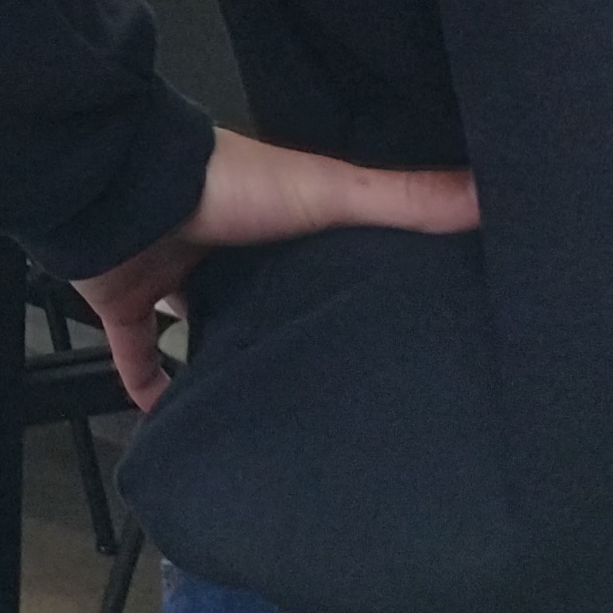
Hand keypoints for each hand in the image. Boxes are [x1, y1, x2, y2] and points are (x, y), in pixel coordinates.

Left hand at [74, 132, 479, 410]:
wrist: (119, 191)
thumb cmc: (225, 185)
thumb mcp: (328, 190)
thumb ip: (403, 199)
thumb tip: (492, 194)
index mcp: (268, 216)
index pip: (312, 251)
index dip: (341, 278)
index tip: (382, 318)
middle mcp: (218, 246)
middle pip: (255, 292)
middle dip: (279, 326)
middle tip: (325, 380)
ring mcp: (169, 273)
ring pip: (199, 323)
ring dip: (219, 356)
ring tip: (262, 410)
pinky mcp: (127, 302)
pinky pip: (138, 355)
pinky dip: (151, 389)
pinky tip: (175, 427)